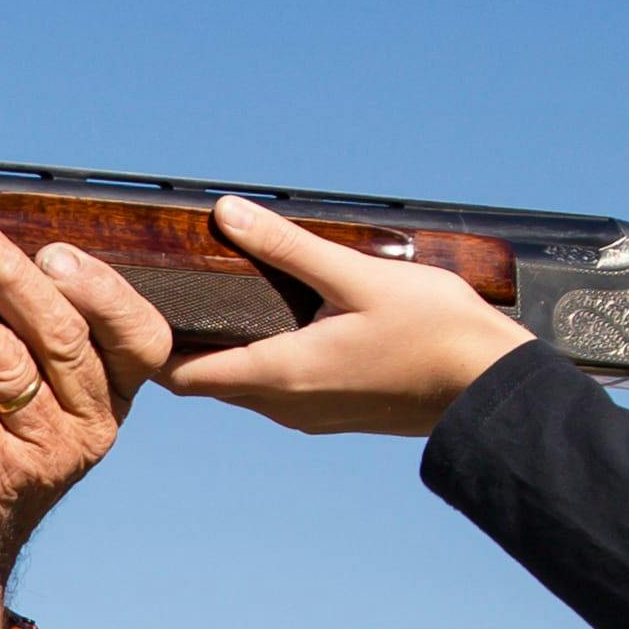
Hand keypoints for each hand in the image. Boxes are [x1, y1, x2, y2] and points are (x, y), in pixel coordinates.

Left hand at [156, 197, 531, 437]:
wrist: (490, 390)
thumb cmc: (433, 333)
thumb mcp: (355, 276)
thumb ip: (285, 246)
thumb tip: (226, 212)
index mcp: (279, 375)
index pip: (184, 375)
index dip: (152, 345)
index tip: (138, 309)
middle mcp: (285, 406)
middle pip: (208, 381)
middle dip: (182, 345)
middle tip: (164, 298)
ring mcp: (310, 416)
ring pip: (243, 388)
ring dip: (224, 355)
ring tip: (211, 307)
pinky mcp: (334, 415)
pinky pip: (276, 392)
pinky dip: (258, 364)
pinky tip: (274, 327)